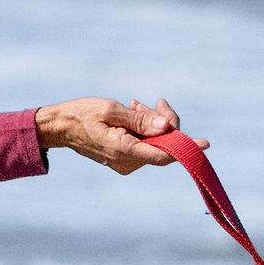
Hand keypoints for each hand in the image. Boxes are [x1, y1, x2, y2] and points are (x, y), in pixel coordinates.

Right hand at [36, 96, 181, 172]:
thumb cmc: (81, 115)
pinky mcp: (123, 159)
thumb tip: (164, 126)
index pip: (163, 154)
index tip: (204, 143)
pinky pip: (144, 145)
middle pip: (162, 145)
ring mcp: (125, 162)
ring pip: (154, 143)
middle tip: (156, 102)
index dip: (186, 148)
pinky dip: (144, 128)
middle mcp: (127, 161)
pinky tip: (133, 112)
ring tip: (135, 105)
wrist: (58, 127)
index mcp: (123, 150)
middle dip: (164, 123)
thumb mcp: (110, 110)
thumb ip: (139, 119)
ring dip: (152, 123)